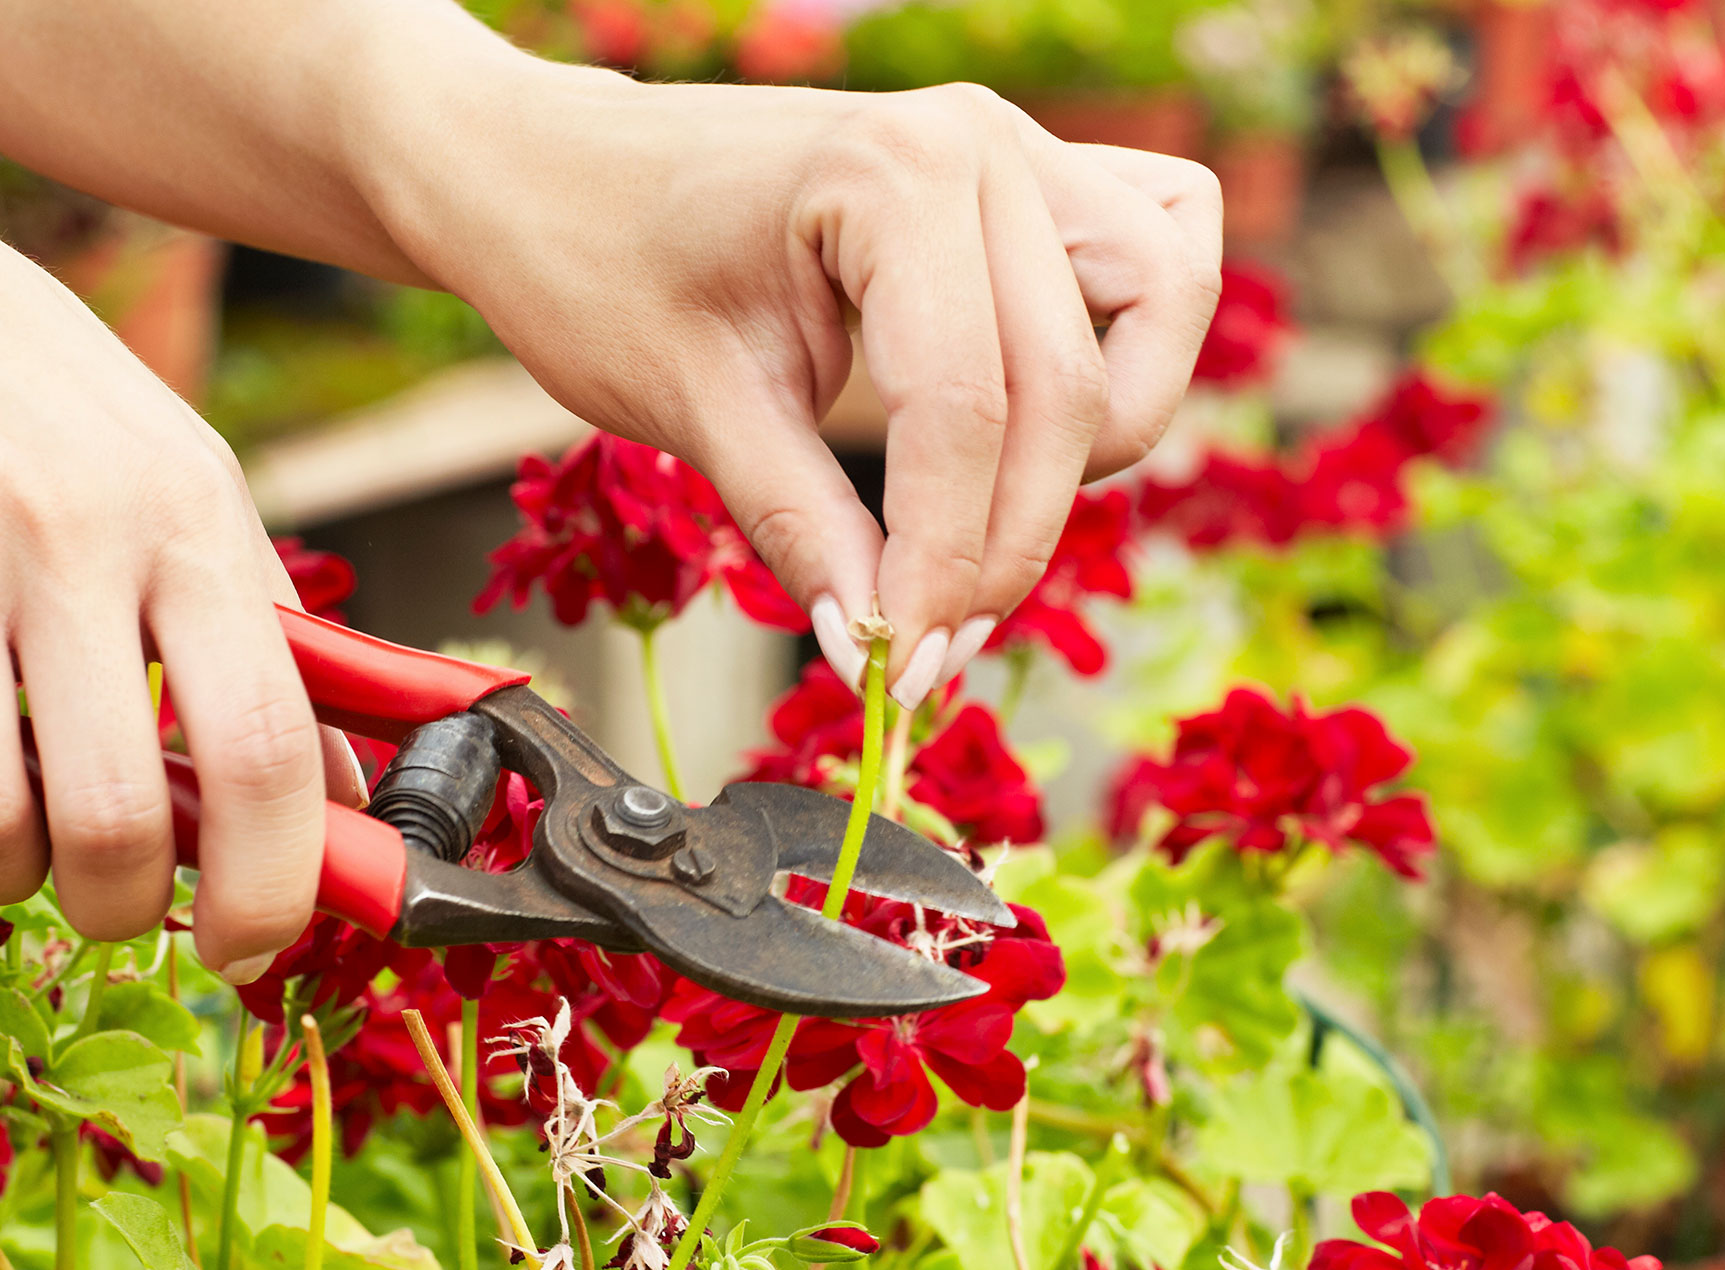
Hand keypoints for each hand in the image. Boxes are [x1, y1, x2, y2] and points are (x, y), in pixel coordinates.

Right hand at [0, 164, 330, 965]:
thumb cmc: (18, 398)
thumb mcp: (172, 474)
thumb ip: (262, 636)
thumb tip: (348, 808)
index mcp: (185, 513)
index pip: (265, 748)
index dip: (271, 887)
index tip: (247, 947)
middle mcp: (65, 532)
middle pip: (116, 818)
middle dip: (117, 907)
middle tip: (104, 894)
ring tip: (2, 833)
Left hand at [372, 75, 1222, 706]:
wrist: (561, 171)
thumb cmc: (601, 261)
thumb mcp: (692, 408)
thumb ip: (801, 526)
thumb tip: (880, 646)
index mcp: (888, 175)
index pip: (964, 410)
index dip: (945, 564)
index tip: (901, 672)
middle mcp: (980, 142)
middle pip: (1069, 388)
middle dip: (1007, 542)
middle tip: (929, 644)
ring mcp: (1022, 148)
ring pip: (1159, 311)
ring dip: (1099, 441)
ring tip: (986, 521)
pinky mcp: (1037, 176)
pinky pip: (1163, 251)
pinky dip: (1138, 340)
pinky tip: (1050, 416)